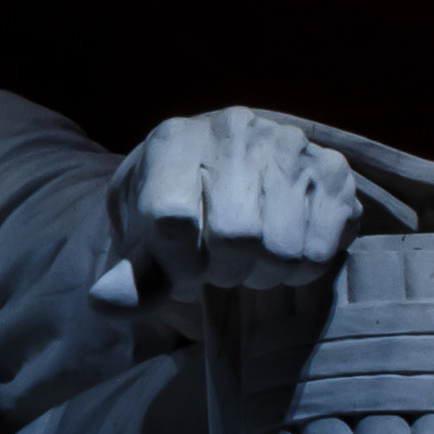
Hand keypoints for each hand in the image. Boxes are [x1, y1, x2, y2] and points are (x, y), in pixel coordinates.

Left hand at [93, 109, 362, 311]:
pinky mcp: (331, 169)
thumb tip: (103, 304)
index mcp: (172, 140)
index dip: (177, 264)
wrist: (220, 178)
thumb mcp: (140, 241)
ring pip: (283, 248)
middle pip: (236, 237)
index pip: (171, 220)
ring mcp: (287, 144)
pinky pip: (321, 248)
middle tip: (220, 267)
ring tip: (250, 258)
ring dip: (264, 273)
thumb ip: (131, 276)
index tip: (180, 269)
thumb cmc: (172, 214)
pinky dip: (301, 268)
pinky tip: (283, 247)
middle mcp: (233, 130)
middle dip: (224, 271)